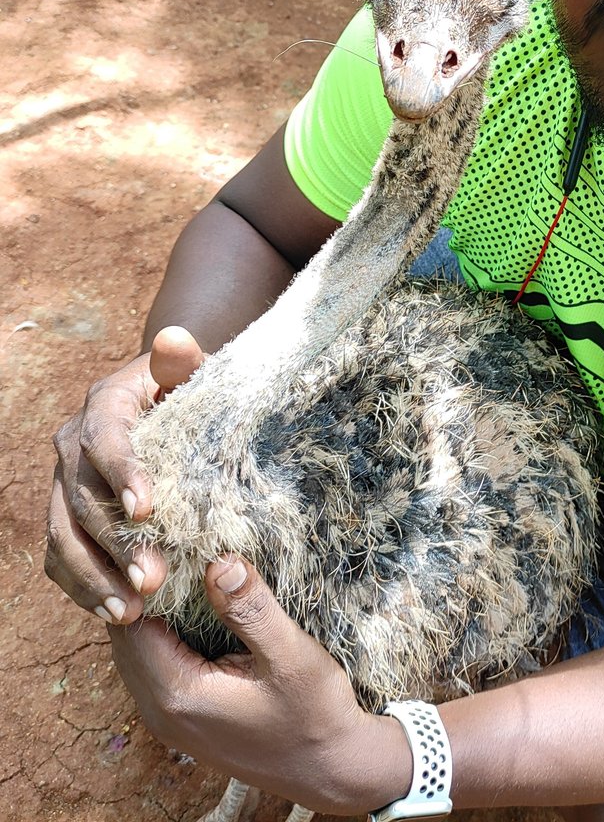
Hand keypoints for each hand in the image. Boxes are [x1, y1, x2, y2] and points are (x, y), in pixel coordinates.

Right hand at [44, 326, 204, 623]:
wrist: (170, 401)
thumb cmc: (190, 388)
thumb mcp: (193, 372)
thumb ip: (185, 362)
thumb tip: (175, 338)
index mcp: (104, 405)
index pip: (106, 442)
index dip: (123, 475)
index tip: (148, 510)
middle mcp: (72, 443)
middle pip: (85, 499)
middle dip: (117, 542)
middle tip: (153, 578)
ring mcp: (63, 481)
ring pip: (64, 535)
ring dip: (96, 576)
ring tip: (131, 610)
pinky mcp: (64, 513)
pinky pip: (60, 555)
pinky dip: (83, 587)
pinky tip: (115, 614)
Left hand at [110, 559, 411, 815]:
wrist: (331, 768)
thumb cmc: (315, 714)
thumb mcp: (291, 656)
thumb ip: (252, 610)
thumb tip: (217, 561)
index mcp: (178, 694)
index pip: (132, 623)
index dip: (142, 580)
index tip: (169, 540)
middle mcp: (160, 710)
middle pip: (125, 636)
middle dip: (141, 591)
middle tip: (173, 544)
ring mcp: (168, 717)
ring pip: (135, 650)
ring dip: (151, 609)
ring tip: (181, 565)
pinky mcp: (183, 716)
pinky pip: (154, 664)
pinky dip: (164, 630)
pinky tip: (194, 603)